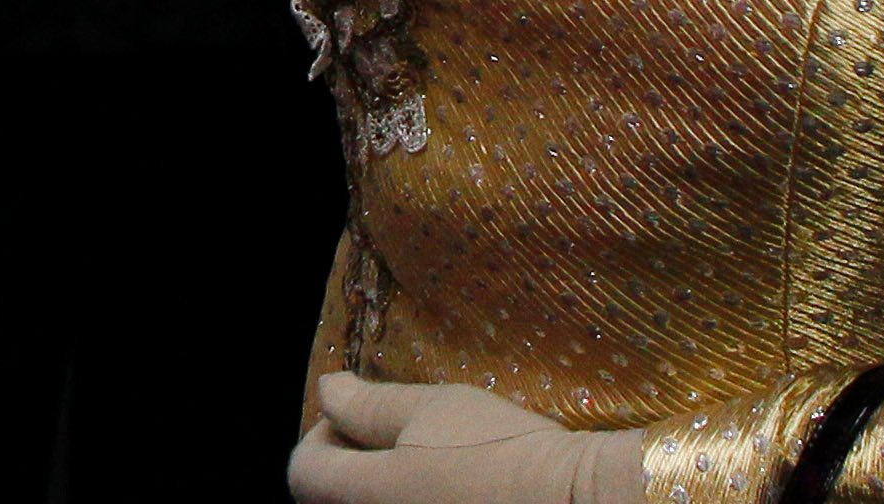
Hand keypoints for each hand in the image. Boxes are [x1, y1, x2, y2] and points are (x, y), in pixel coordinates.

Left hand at [288, 377, 648, 503]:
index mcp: (364, 496)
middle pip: (334, 500)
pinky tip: (458, 491)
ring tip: (434, 468)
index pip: (303, 471)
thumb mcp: (434, 409)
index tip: (361, 418)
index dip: (325, 435)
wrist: (579, 502)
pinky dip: (419, 502)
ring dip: (389, 488)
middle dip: (356, 467)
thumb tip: (328, 390)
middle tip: (400, 442)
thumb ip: (369, 404)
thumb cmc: (505, 451)